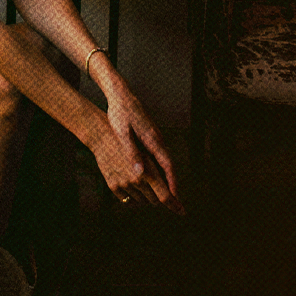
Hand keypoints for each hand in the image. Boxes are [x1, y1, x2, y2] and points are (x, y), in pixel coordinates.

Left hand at [86, 70, 183, 214]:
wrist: (121, 95)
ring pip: (165, 159)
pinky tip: (155, 174)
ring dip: (167, 175)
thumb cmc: (120, 114)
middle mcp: (157, 138)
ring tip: (167, 192)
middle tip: (175, 201)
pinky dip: (160, 167)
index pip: (167, 165)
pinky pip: (159, 154)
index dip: (172, 182)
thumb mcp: (123, 134)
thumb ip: (131, 152)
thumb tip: (139, 173)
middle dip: (173, 182)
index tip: (175, 197)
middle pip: (169, 164)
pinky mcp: (150, 134)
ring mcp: (155, 136)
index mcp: (152, 139)